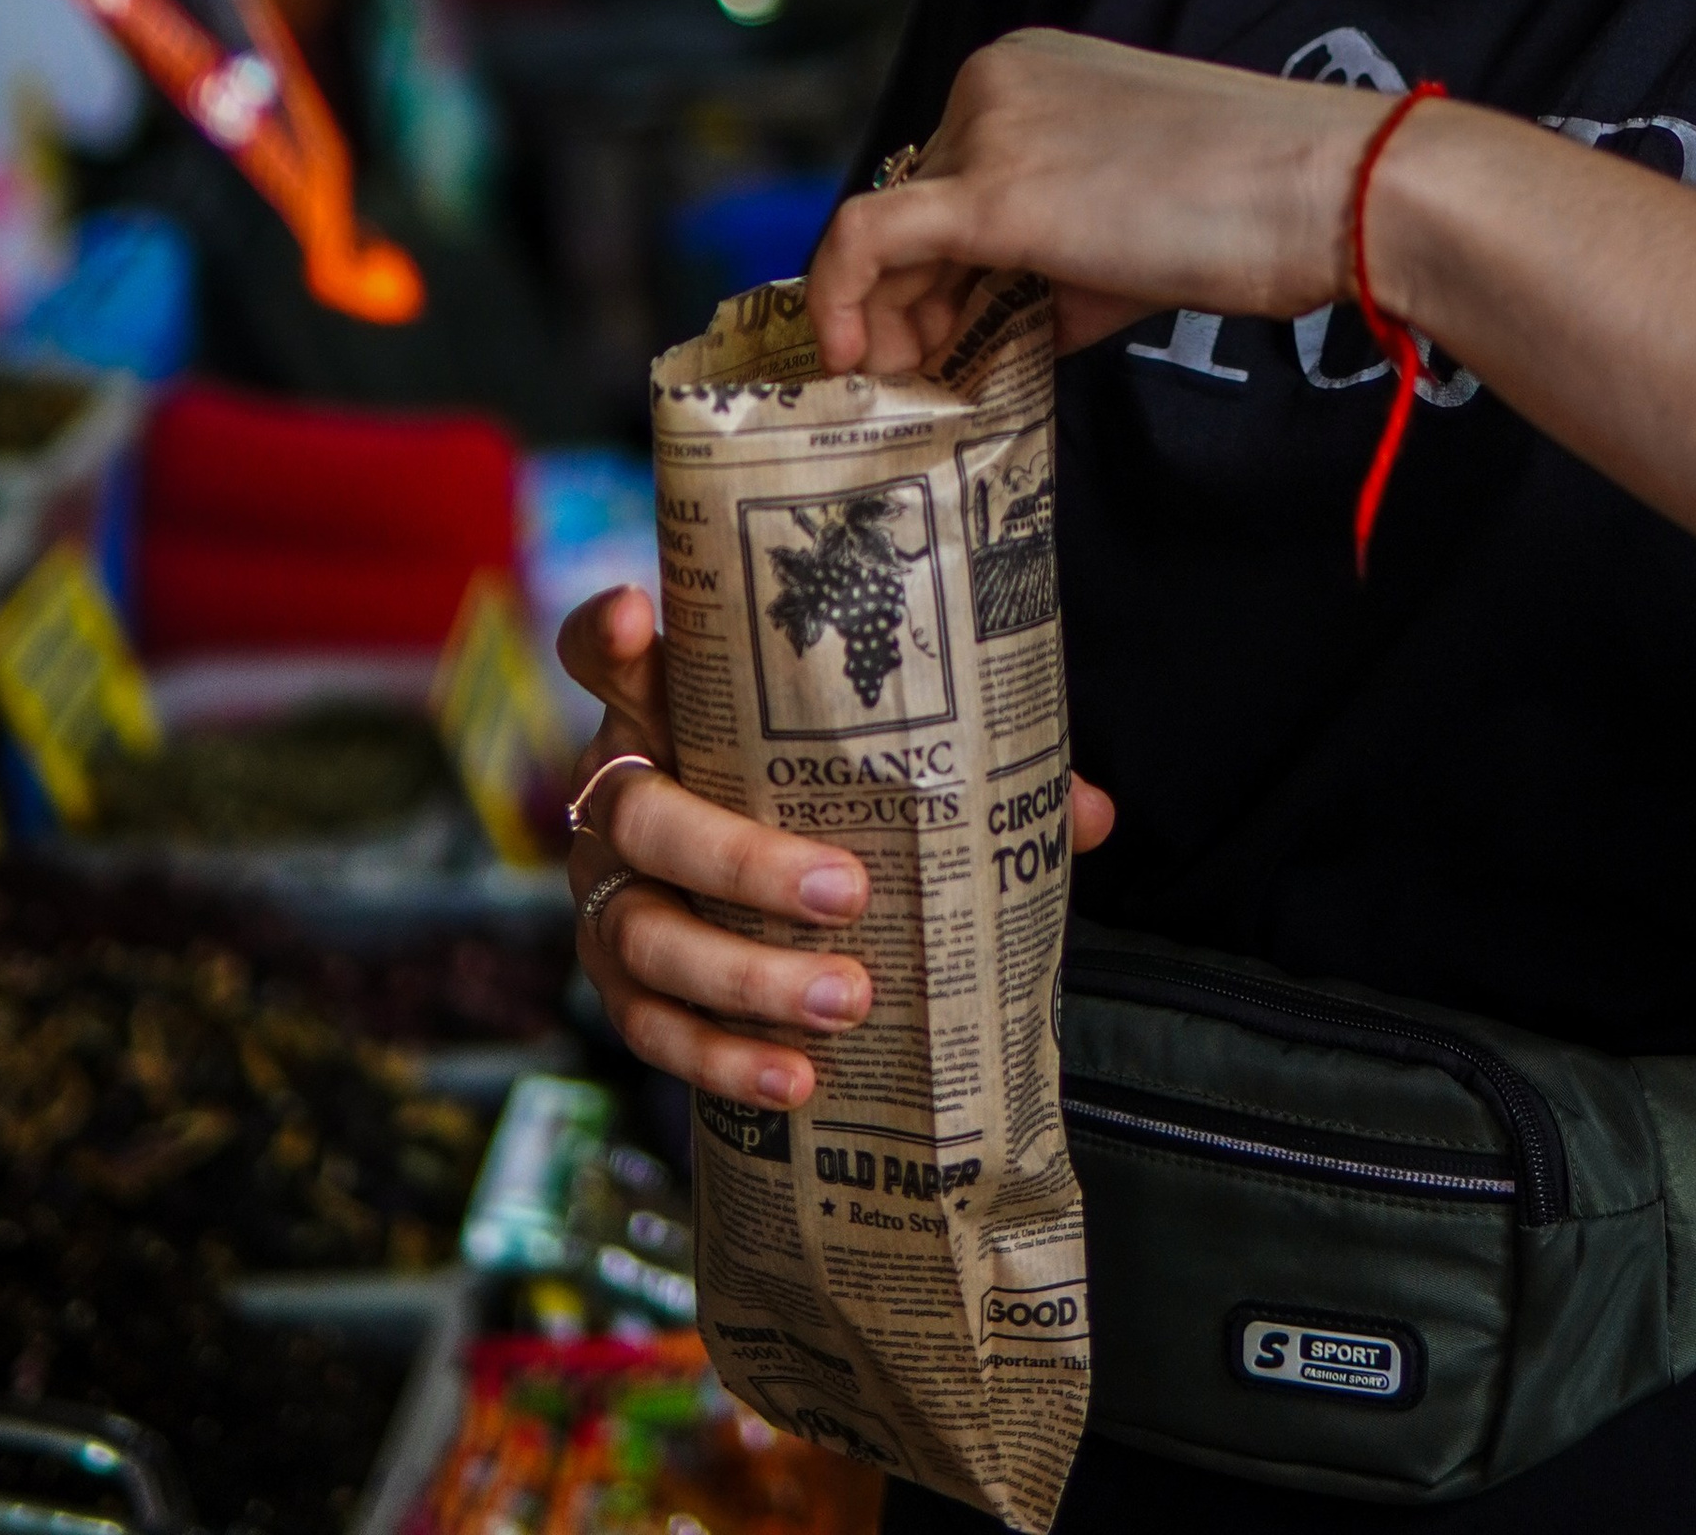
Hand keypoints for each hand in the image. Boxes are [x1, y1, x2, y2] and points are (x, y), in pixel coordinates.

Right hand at [559, 583, 1114, 1102]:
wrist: (763, 888)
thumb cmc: (816, 796)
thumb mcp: (864, 763)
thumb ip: (966, 773)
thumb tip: (1090, 816)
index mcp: (665, 711)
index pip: (606, 653)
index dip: (608, 634)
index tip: (644, 618)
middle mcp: (619, 792)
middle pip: (644, 815)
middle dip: (742, 859)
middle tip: (848, 892)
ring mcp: (607, 892)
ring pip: (647, 935)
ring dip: (746, 976)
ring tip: (847, 998)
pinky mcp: (617, 980)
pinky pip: (651, 1028)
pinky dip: (722, 1056)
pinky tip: (795, 1077)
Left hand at [809, 26, 1395, 376]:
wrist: (1328, 188)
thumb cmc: (1258, 205)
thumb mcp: (1129, 229)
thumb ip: (1053, 267)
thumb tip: (999, 330)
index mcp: (1029, 68)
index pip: (946, 166)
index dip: (929, 257)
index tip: (935, 324)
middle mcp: (994, 81)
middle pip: (911, 199)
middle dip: (907, 293)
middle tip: (912, 369)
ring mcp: (989, 129)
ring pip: (888, 230)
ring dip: (885, 312)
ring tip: (902, 379)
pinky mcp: (992, 190)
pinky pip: (869, 240)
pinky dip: (842, 298)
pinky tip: (850, 356)